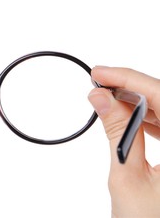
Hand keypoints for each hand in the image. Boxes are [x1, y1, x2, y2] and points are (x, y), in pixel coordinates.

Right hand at [88, 66, 159, 216]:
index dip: (129, 79)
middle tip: (99, 83)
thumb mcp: (126, 176)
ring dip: (138, 102)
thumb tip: (101, 98)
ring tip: (107, 98)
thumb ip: (117, 131)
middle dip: (132, 88)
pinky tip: (128, 115)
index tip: (100, 72)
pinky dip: (149, 118)